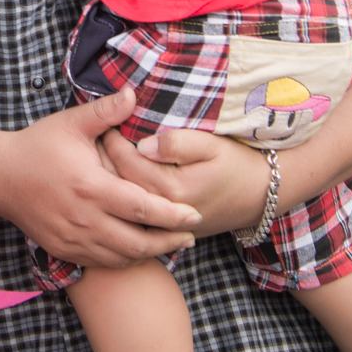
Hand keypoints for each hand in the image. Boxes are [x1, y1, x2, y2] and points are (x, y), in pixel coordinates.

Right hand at [0, 90, 201, 268]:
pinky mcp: (63, 249)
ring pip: (121, 256)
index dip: (172, 215)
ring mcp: (72, 238)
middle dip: (169, 240)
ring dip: (150, 253)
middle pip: (137, 241)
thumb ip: (106, 112)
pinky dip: (124, 259)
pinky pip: (101, 262)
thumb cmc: (38, 146)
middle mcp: (83, 218)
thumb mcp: (71, 124)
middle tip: (192, 235)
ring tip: (172, 244)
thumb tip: (135, 94)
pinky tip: (138, 250)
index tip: (194, 214)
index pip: (142, 208)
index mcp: (91, 187)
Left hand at [102, 127, 269, 236]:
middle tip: (92, 137)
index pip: (127, 161)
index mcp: (172, 188)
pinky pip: (133, 214)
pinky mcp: (165, 230)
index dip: (111, 139)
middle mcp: (163, 211)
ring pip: (122, 202)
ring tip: (97, 156)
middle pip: (118, 184)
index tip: (103, 121)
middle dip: (102, 159)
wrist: (259, 197)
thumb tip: (143, 144)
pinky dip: (119, 197)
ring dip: (107, 179)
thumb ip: (177, 143)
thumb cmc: (236, 165)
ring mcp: (163, 225)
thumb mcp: (212, 145)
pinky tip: (112, 181)